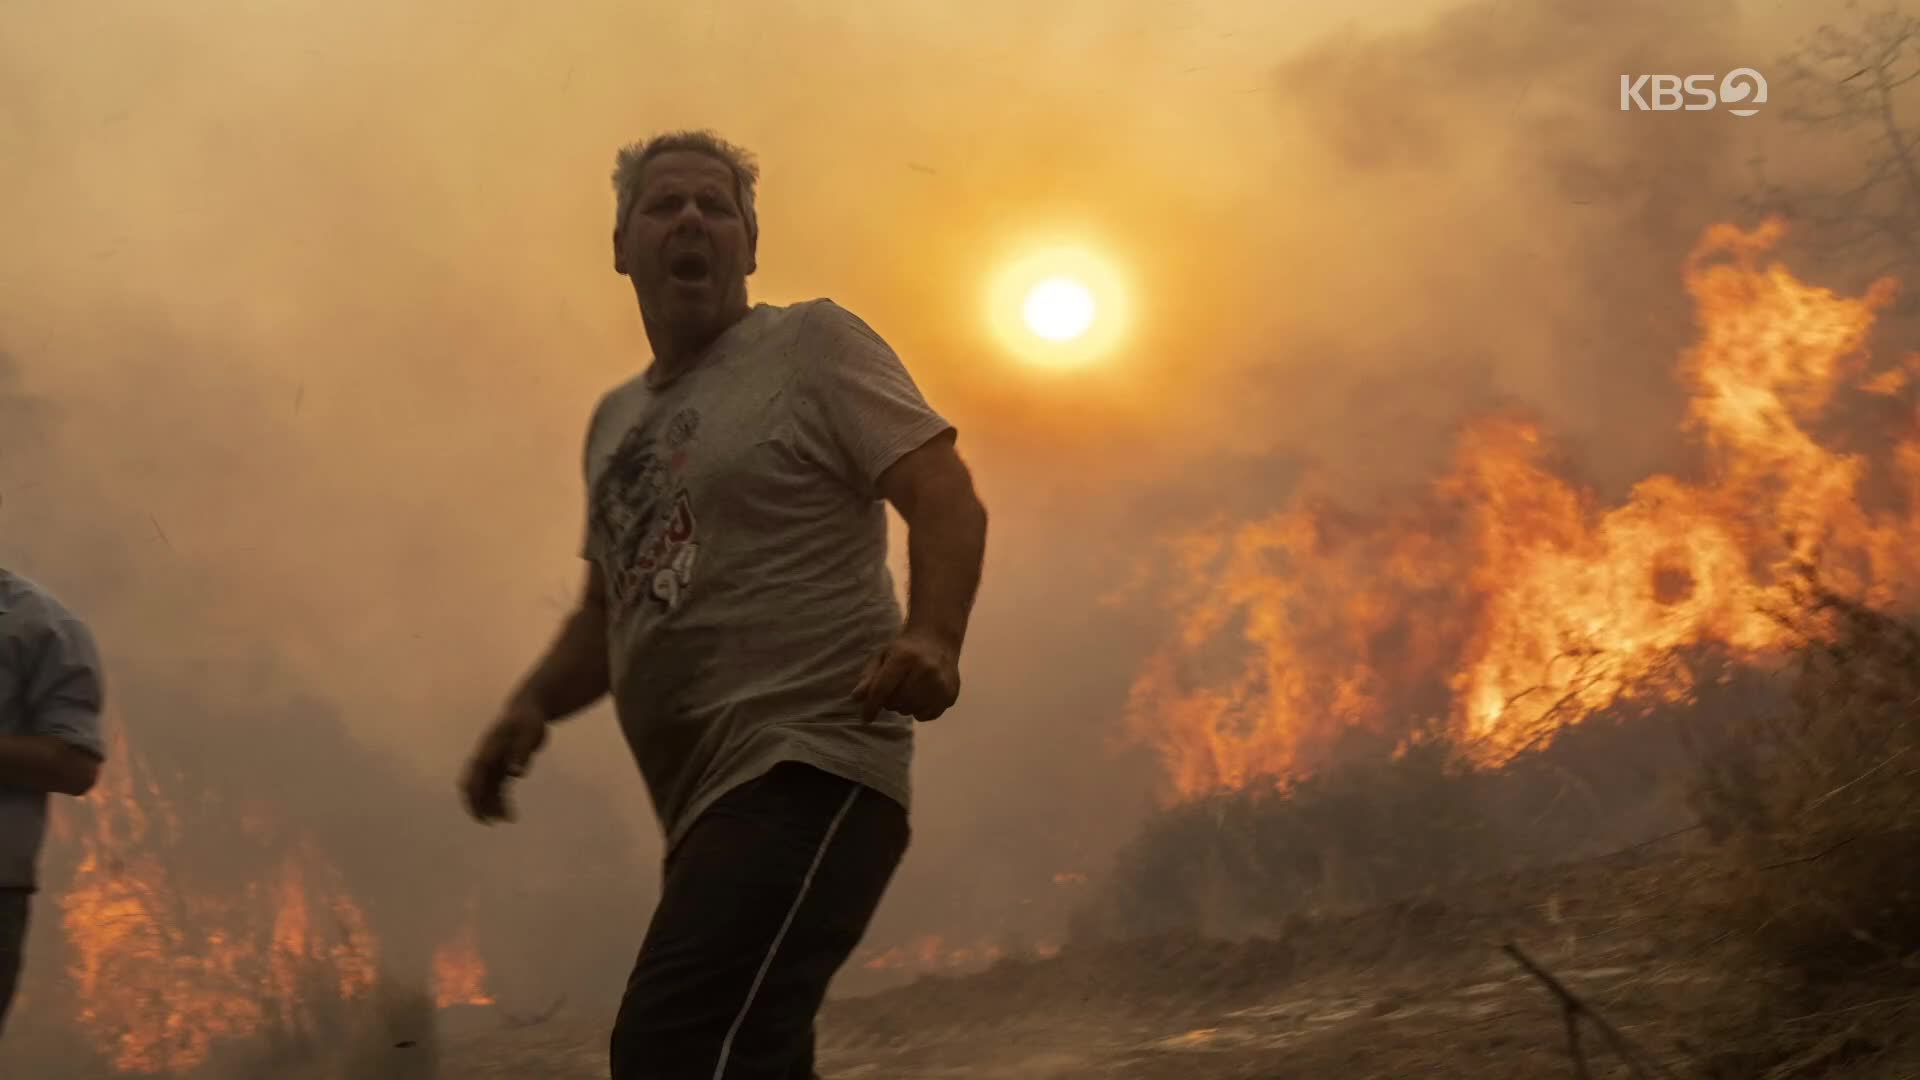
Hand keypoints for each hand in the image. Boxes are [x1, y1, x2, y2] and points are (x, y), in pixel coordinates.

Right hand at [460, 697, 549, 823]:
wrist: (529, 709)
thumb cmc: (528, 719)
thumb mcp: (528, 733)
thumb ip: (521, 752)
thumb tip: (516, 774)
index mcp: (488, 751)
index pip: (474, 779)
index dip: (474, 797)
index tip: (482, 813)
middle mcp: (486, 759)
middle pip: (475, 787)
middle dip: (479, 806)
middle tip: (491, 822)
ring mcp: (493, 763)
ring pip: (487, 790)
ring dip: (492, 806)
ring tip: (507, 819)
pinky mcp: (503, 766)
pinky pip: (497, 788)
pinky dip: (500, 801)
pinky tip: (509, 813)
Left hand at [852, 629, 960, 722]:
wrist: (937, 639)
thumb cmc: (904, 649)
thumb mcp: (882, 657)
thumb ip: (868, 677)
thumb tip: (856, 698)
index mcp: (904, 657)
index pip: (882, 689)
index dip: (871, 706)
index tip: (866, 717)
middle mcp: (925, 670)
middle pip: (896, 702)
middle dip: (889, 701)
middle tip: (893, 690)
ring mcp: (940, 683)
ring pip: (911, 710)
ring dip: (903, 706)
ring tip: (907, 691)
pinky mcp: (950, 694)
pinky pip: (927, 715)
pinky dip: (919, 711)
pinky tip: (920, 697)